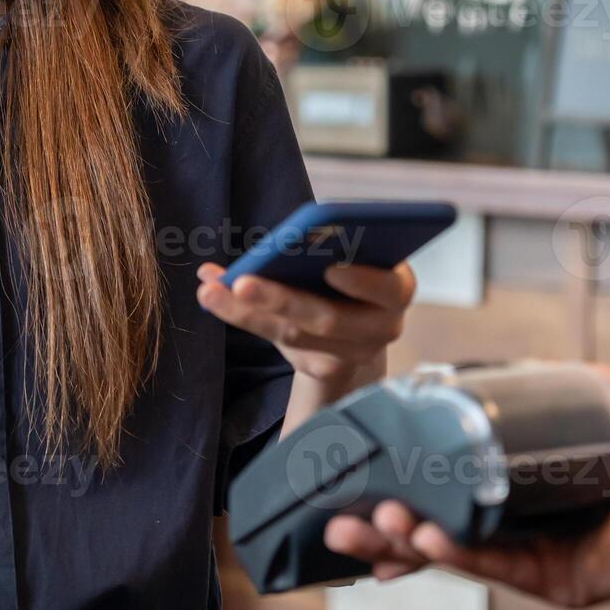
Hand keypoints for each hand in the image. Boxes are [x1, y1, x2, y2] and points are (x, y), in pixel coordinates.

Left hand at [195, 262, 415, 386]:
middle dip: (282, 299)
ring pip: (296, 336)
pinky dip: (243, 317)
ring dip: (247, 311)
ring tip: (211, 290)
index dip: (363, 282)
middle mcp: (383, 328)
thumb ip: (327, 247)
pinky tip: (213, 295)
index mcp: (397, 290)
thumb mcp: (353, 261)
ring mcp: (353, 355)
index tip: (332, 269)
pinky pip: (278, 345)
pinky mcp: (324, 370)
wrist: (358, 333)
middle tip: (242, 281)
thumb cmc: (352, 281)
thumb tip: (277, 239)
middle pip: (329, 318)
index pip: (389, 289)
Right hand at [324, 365, 609, 606]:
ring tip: (378, 525)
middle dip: (384, 531)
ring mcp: (536, 555)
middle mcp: (520, 525)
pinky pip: (499, 568)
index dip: (399, 498)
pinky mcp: (559, 579)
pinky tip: (428, 539)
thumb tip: (481, 367)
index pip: (442, 497)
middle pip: (436, 534)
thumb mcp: (582, 387)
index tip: (359, 491)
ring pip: (458, 555)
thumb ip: (533, 378)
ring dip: (411, 542)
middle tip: (343, 521)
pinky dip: (460, 554)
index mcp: (516, 488)